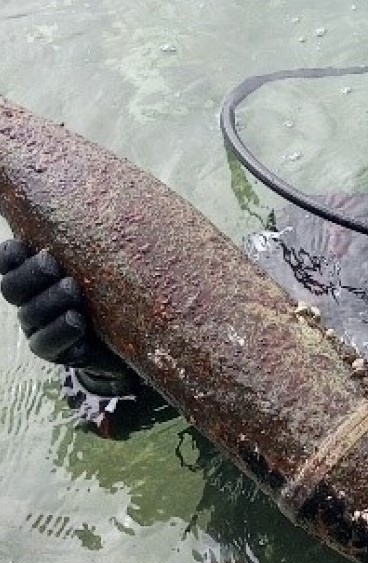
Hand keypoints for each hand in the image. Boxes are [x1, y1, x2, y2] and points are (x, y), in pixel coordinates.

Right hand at [0, 240, 131, 388]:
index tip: (20, 245)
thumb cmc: (119, 287)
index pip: (10, 262)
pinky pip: (46, 344)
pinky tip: (77, 321)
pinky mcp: (58, 352)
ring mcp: (42, 327)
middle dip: (30, 274)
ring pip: (30, 314)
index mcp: (37, 274)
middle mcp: (32, 299)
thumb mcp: (108, 260)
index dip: (9, 256)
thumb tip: (109, 186)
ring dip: (50, 301)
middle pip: (12, 288)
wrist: (136, 336)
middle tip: (53, 264)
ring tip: (73, 290)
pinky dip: (60, 332)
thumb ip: (99, 238)